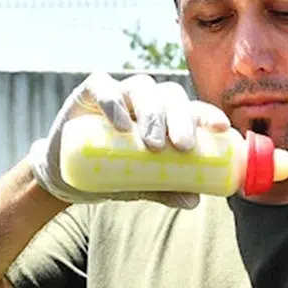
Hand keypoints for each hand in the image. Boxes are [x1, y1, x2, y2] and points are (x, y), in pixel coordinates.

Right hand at [26, 71, 231, 208]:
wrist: (66, 177)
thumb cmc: (111, 175)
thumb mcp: (140, 185)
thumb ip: (165, 189)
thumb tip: (194, 201)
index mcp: (165, 118)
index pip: (191, 108)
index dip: (207, 113)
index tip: (221, 128)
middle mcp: (145, 101)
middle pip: (170, 95)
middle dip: (180, 118)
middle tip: (183, 146)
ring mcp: (118, 94)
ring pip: (142, 87)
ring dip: (152, 112)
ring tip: (152, 144)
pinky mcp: (88, 94)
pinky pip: (103, 86)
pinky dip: (114, 102)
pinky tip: (122, 124)